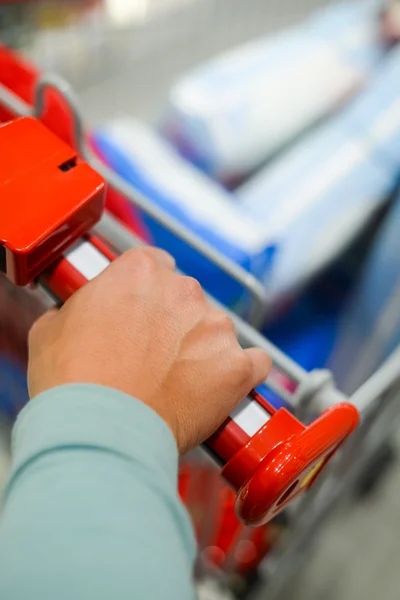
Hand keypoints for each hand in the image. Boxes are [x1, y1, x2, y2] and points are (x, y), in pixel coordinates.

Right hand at [28, 247, 270, 453]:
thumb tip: (81, 313)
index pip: (154, 267)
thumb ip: (79, 308)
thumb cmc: (73, 381)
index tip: (140, 313)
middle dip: (173, 321)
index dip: (145, 294)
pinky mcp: (236, 366)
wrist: (98, 429)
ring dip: (203, 348)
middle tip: (152, 355)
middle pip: (186, 298)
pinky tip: (223, 387)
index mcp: (141, 271)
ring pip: (216, 330)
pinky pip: (254, 363)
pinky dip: (241, 373)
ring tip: (178, 382)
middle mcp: (184, 290)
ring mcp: (215, 328)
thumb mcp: (52, 328)